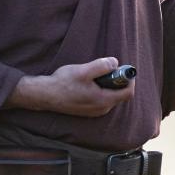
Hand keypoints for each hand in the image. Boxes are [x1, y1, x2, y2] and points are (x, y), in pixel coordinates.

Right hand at [6, 57, 134, 116]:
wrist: (45, 95)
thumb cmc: (63, 83)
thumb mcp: (84, 71)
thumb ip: (102, 66)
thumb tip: (116, 63)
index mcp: (103, 101)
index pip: (128, 92)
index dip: (129, 79)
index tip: (124, 68)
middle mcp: (101, 109)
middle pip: (120, 94)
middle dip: (117, 80)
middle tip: (107, 68)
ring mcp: (94, 111)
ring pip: (110, 96)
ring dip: (108, 84)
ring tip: (94, 74)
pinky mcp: (88, 110)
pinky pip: (102, 99)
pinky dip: (100, 89)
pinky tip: (88, 82)